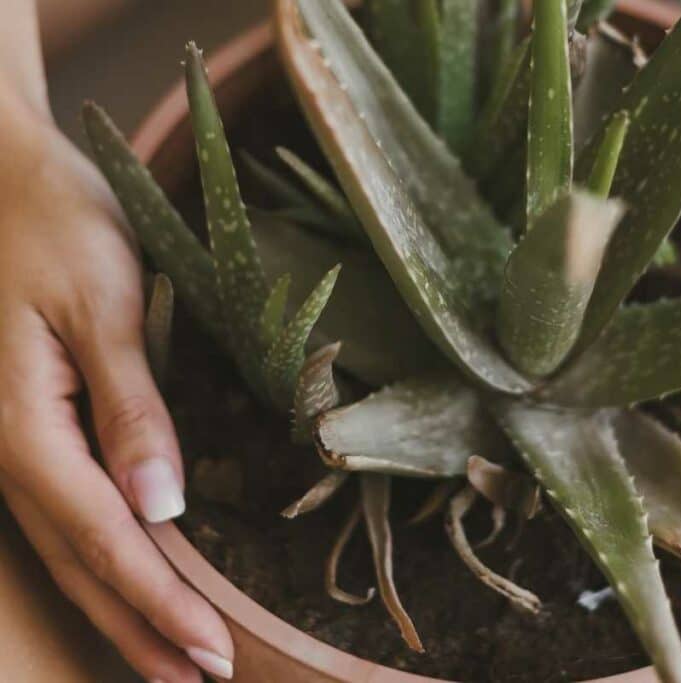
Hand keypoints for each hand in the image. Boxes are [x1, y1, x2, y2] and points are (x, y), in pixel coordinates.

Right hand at [0, 107, 233, 680]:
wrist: (5, 177)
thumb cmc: (56, 225)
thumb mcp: (101, 306)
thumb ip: (130, 405)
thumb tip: (158, 505)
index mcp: (27, 427)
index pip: (105, 539)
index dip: (160, 602)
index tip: (212, 653)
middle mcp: (12, 451)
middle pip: (83, 564)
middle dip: (143, 630)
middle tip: (204, 681)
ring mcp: (15, 445)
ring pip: (71, 552)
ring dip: (125, 611)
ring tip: (174, 662)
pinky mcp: (32, 430)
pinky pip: (67, 516)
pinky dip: (107, 565)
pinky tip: (138, 587)